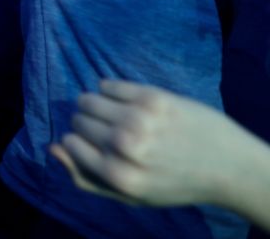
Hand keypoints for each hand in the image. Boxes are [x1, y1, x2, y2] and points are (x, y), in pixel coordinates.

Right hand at [49, 80, 251, 208]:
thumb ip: (85, 178)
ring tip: (115, 113)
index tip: (96, 144)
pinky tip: (126, 101)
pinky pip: (108, 84)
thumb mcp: (129, 195)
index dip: (78, 142)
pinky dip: (109, 90)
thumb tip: (52, 148)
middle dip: (87, 124)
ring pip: (88, 99)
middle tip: (111, 130)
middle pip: (78, 120)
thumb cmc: (173, 183)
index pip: (69, 143)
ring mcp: (139, 120)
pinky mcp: (153, 97)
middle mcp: (125, 147)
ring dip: (94, 105)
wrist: (227, 166)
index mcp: (118, 176)